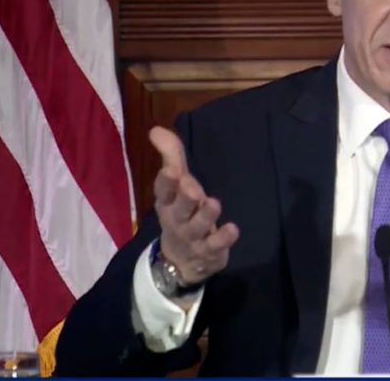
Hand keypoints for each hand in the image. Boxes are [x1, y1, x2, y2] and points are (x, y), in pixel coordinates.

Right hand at [150, 126, 239, 284]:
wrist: (180, 260)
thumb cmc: (181, 212)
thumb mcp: (176, 185)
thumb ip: (171, 156)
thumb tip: (156, 129)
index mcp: (167, 203)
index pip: (163, 191)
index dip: (166, 182)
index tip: (170, 170)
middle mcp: (177, 220)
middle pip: (179, 210)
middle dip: (184, 198)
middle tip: (191, 187)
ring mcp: (192, 238)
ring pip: (198, 227)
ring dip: (205, 216)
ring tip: (214, 203)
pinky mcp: (208, 252)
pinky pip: (215, 246)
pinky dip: (223, 239)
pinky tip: (233, 229)